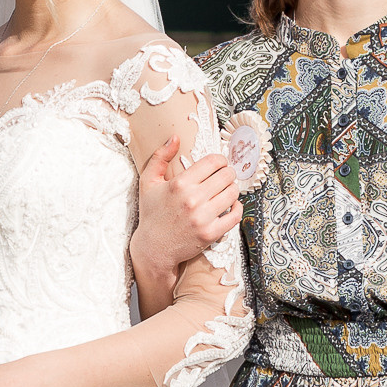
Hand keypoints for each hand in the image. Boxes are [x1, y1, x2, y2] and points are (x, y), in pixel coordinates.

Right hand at [132, 133, 240, 297]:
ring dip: (232, 189)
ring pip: (233, 193)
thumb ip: (160, 157)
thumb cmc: (152, 213)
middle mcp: (192, 200)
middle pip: (227, 176)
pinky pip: (235, 215)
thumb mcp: (148, 182)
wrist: (153, 248)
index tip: (219, 163)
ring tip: (226, 190)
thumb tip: (175, 138)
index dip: (220, 159)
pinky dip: (237, 208)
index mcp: (179, 184)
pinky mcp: (211, 233)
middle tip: (225, 176)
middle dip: (228, 173)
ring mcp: (203, 218)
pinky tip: (231, 205)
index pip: (213, 162)